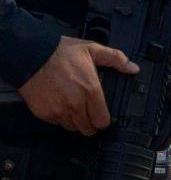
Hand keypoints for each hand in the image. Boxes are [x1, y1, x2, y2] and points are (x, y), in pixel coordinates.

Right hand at [17, 36, 138, 135]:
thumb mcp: (92, 49)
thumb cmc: (60, 51)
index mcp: (91, 91)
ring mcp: (58, 110)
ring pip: (72, 127)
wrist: (29, 53)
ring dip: (74, 121)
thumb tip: (133, 68)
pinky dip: (58, 117)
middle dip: (89, 122)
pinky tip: (58, 104)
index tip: (100, 114)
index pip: (102, 121)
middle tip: (87, 112)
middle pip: (88, 129)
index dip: (103, 119)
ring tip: (72, 107)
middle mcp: (75, 104)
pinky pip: (55, 123)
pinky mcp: (43, 113)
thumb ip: (115, 59)